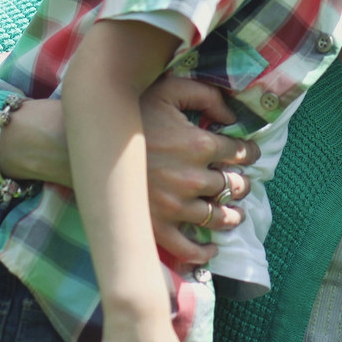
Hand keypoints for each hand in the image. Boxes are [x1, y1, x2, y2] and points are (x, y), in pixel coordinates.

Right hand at [140, 76, 258, 263]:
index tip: (250, 154)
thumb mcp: (172, 90)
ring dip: (231, 216)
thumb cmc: (133, 113)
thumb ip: (207, 96)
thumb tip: (232, 116)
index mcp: (200, 145)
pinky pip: (186, 248)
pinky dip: (203, 252)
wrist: (90, 145)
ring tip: (235, 214)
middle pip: (232, 186)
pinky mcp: (154, 227)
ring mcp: (174, 206)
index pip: (240, 153)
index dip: (250, 153)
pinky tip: (211, 248)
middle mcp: (192, 179)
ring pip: (217, 217)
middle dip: (241, 183)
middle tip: (241, 183)